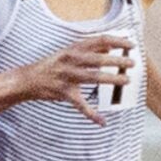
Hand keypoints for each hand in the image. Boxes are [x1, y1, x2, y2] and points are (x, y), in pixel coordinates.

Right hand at [10, 35, 135, 123]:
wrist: (28, 79)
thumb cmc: (51, 65)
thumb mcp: (68, 52)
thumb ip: (88, 50)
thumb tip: (109, 46)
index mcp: (73, 48)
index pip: (100, 41)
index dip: (117, 42)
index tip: (131, 45)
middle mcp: (71, 60)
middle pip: (99, 59)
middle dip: (118, 61)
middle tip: (133, 64)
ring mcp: (67, 76)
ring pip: (93, 77)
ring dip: (111, 78)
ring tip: (125, 80)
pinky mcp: (63, 92)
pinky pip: (80, 104)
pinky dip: (91, 113)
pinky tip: (101, 120)